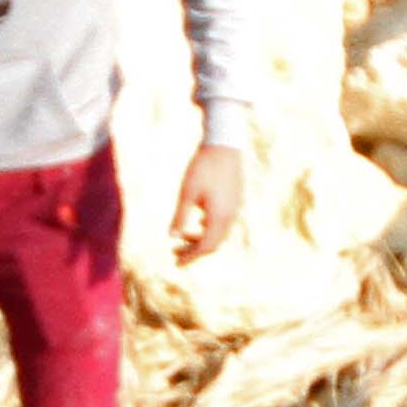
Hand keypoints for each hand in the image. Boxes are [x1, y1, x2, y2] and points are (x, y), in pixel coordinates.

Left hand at [172, 142, 249, 261]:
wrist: (224, 144)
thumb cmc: (203, 167)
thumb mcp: (187, 192)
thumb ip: (180, 216)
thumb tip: (171, 236)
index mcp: (219, 217)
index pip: (205, 246)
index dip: (190, 256)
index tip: (176, 262)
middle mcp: (230, 216)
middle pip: (214, 243)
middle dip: (195, 250)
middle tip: (175, 252)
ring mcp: (235, 208)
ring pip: (219, 233)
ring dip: (202, 238)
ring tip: (183, 237)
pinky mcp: (235, 199)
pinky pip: (223, 222)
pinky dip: (209, 228)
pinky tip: (198, 220)